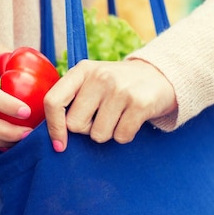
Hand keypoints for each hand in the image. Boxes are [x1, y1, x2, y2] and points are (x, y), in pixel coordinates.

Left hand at [43, 59, 176, 151]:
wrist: (160, 75)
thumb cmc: (116, 85)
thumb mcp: (91, 81)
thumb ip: (71, 99)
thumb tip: (55, 134)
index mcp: (81, 70)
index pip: (53, 101)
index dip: (53, 127)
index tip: (59, 144)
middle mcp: (99, 77)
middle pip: (75, 125)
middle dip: (86, 129)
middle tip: (100, 117)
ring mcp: (120, 89)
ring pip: (98, 135)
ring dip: (107, 133)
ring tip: (117, 116)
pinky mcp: (140, 103)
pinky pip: (121, 137)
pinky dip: (124, 135)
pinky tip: (130, 119)